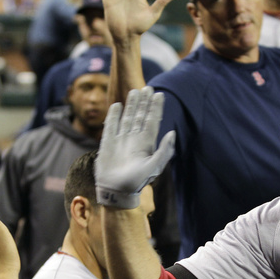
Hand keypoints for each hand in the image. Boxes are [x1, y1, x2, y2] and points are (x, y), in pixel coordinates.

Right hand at [96, 86, 175, 207]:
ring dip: (131, 105)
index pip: (152, 121)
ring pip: (127, 118)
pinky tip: (117, 105)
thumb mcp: (154, 167)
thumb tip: (172, 133)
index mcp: (147, 144)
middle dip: (145, 102)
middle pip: (141, 116)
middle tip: (148, 87)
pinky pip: (111, 126)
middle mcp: (135, 139)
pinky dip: (114, 115)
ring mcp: (121, 140)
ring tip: (135, 91)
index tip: (159, 94)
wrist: (116, 191)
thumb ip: (164, 151)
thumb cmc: (137, 182)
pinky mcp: (108, 143)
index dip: (156, 108)